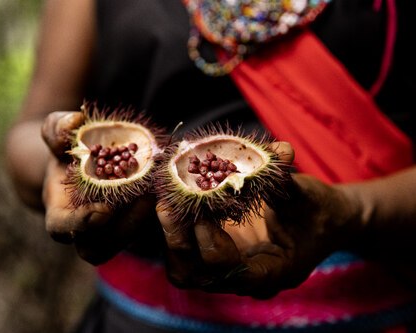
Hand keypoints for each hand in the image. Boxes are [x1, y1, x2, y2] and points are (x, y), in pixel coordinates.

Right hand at [41, 111, 157, 264]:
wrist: (82, 163)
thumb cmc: (67, 148)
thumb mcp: (58, 133)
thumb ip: (58, 128)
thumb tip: (75, 121)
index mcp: (59, 213)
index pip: (63, 230)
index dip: (81, 224)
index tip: (103, 209)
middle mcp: (84, 231)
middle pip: (98, 248)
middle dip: (121, 227)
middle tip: (142, 198)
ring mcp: (109, 233)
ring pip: (125, 242)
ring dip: (144, 220)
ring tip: (158, 190)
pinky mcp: (132, 227)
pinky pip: (144, 231)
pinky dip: (156, 214)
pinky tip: (166, 188)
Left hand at [157, 142, 361, 298]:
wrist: (322, 222)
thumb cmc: (319, 211)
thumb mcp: (309, 196)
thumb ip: (289, 179)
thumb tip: (280, 150)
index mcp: (273, 272)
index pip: (234, 274)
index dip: (213, 246)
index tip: (202, 213)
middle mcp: (245, 280)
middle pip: (197, 276)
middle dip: (179, 241)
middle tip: (168, 205)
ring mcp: (228, 271)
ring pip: (184, 270)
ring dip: (171, 237)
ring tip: (166, 202)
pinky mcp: (215, 256)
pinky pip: (185, 254)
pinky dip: (174, 232)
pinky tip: (172, 203)